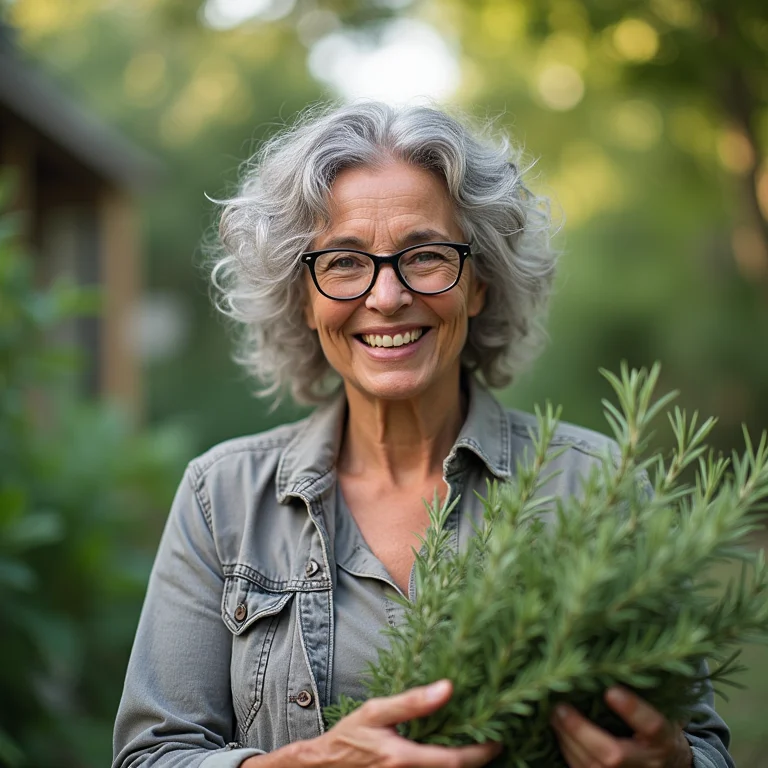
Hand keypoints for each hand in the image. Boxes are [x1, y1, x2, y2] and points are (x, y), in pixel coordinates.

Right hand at [303, 679, 501, 767]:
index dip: (480, 754)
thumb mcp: (377, 711)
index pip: (454, 762)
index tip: (498, 742)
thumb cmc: (350, 736)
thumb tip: (447, 688)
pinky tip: (452, 756)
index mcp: (403, 759)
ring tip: (477, 747)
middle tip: (493, 743)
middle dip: (477, 762)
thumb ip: (412, 702)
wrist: (325, 765)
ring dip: (462, 766)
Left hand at [550, 686, 692, 767]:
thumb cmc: (657, 729)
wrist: (668, 766)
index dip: (633, 710)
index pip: (652, 726)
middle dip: (582, 731)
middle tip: (560, 708)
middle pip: (614, 755)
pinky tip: (558, 730)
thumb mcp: (660, 711)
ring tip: (553, 715)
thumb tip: (614, 656)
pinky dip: (567, 750)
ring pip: (592, 767)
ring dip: (567, 740)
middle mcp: (648, 763)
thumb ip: (642, 692)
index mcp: (663, 739)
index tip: (611, 691)